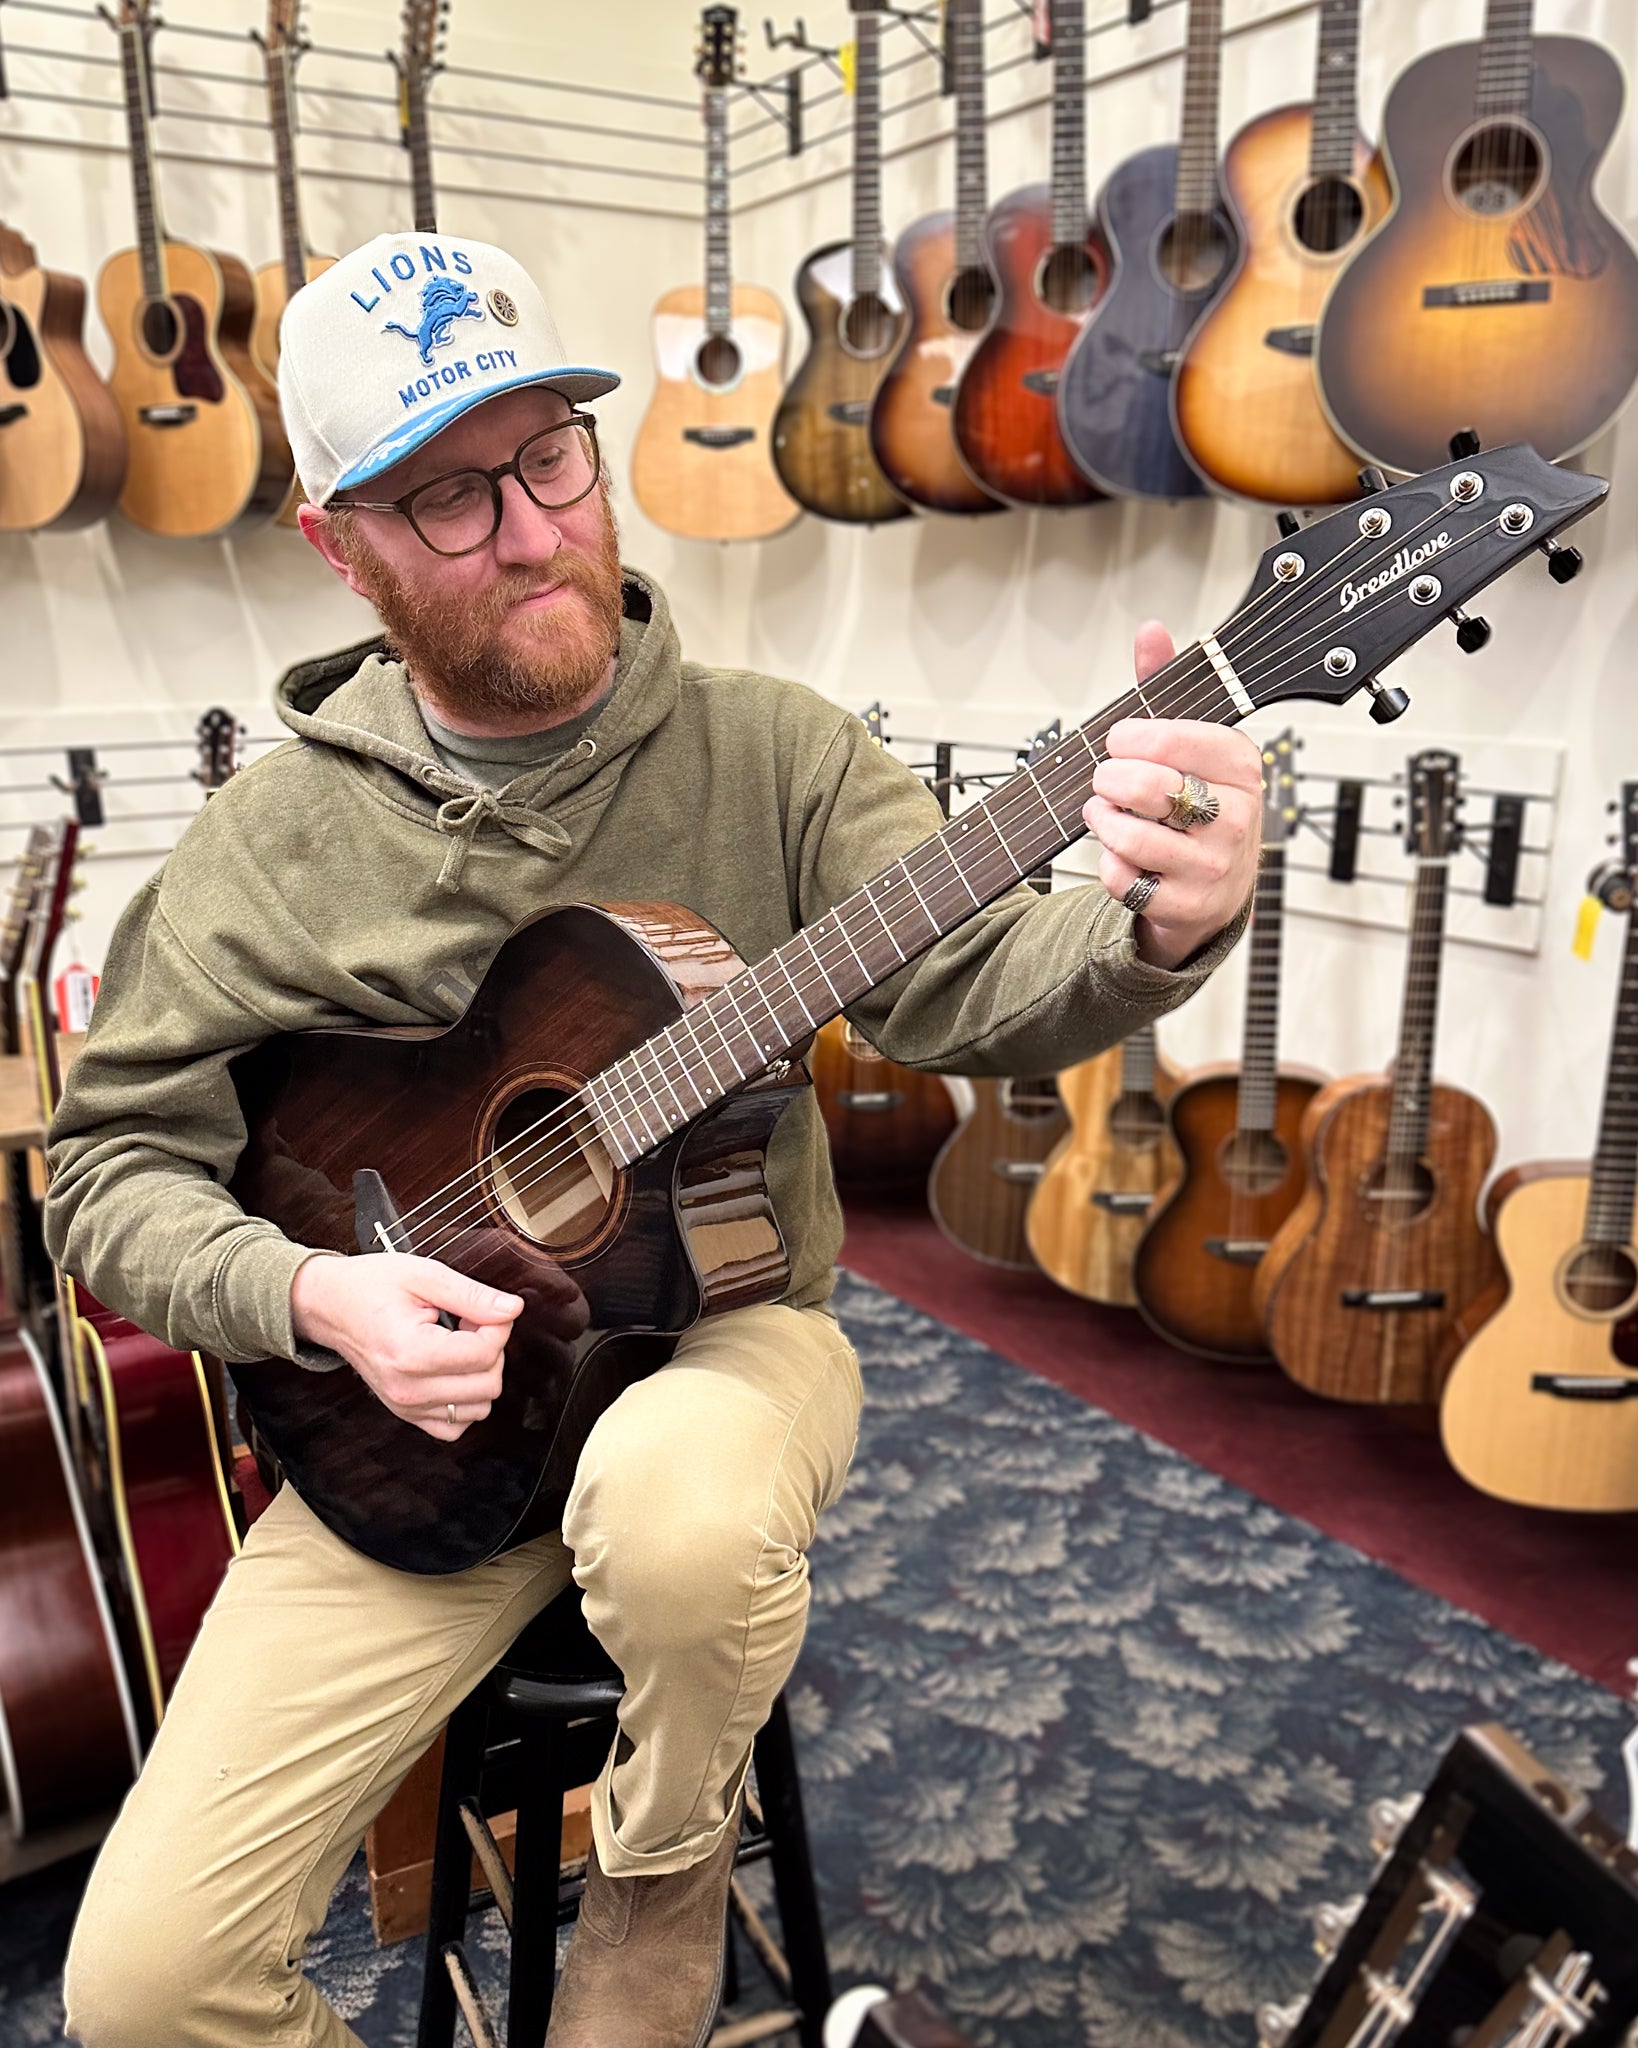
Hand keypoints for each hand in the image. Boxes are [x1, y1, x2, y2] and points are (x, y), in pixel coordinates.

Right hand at [291, 1251, 526, 1441]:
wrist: (331, 1305)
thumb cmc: (370, 1286)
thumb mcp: (424, 1276)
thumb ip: (472, 1296)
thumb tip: (512, 1310)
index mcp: (411, 1353)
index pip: (485, 1353)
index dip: (498, 1325)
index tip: (486, 1309)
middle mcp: (407, 1389)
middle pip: (488, 1384)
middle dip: (491, 1349)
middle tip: (470, 1323)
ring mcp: (406, 1406)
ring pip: (479, 1408)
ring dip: (481, 1375)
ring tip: (458, 1344)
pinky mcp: (407, 1414)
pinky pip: (455, 1425)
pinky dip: (466, 1400)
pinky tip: (454, 1370)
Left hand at [1084, 620, 1262, 969]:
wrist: (1216, 889)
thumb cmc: (1198, 806)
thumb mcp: (1190, 743)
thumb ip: (1166, 685)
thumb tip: (1151, 630)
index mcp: (1241, 764)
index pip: (1175, 738)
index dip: (1131, 737)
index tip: (1119, 740)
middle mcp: (1235, 815)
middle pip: (1148, 786)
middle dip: (1109, 780)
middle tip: (1105, 781)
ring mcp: (1214, 865)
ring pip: (1131, 835)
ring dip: (1103, 823)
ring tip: (1108, 816)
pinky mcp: (1187, 906)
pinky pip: (1122, 878)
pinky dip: (1108, 866)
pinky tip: (1123, 856)